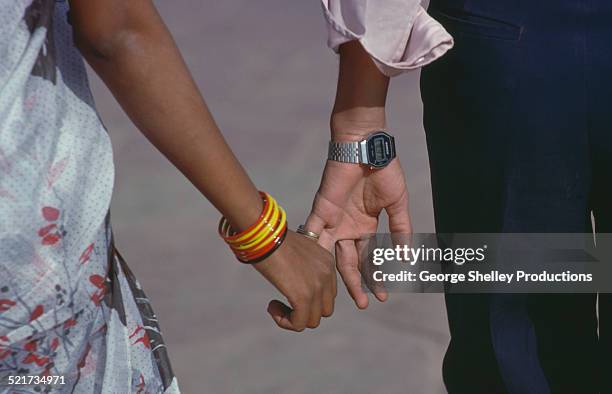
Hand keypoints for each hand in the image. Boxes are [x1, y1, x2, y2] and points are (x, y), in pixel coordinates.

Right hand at [254, 230, 336, 331]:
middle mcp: (327, 274)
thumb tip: (293, 280)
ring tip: (275, 306)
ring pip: (312, 320)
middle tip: (284, 304)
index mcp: (327, 262)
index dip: (310, 299)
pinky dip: (285, 321)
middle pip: (325, 309)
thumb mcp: (296, 251)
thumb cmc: (273, 239)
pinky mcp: (303, 297)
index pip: (328, 293)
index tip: (289, 292)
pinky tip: (272, 307)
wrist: (265, 235)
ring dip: (293, 318)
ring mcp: (317, 286)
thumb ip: (302, 265)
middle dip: (305, 311)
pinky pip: (299, 323)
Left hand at [305, 158, 411, 308]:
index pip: (369, 258)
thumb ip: (400, 230)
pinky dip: (314, 251)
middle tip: (364, 304)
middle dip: (357, 283)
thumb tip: (406, 256)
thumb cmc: (383, 171)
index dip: (375, 277)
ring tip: (346, 295)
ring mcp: (333, 221)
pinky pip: (314, 234)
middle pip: (350, 262)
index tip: (382, 296)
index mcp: (365, 226)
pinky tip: (316, 271)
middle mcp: (347, 228)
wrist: (366, 148)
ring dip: (338, 276)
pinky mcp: (321, 210)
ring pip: (332, 255)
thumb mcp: (397, 205)